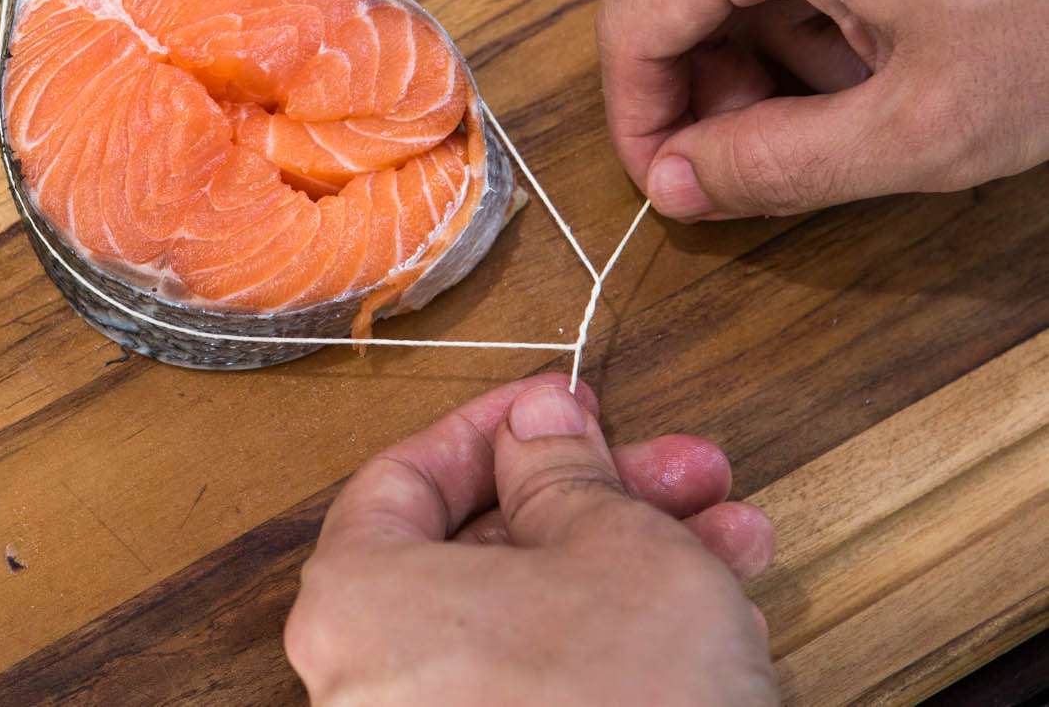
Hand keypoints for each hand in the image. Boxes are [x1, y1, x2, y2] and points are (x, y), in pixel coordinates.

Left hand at [284, 375, 775, 705]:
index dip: (498, 430)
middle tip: (675, 466)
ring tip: (728, 533)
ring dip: (633, 561)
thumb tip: (539, 417)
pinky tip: (715, 611)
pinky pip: (545, 684)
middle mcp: (372, 679)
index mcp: (356, 601)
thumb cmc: (626, 695)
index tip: (562, 407)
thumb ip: (562, 465)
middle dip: (597, 494)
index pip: (406, 479)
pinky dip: (618, 640)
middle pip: (483, 548)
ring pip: (531, 615)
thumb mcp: (611, 540)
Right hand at [596, 0, 1048, 218]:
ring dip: (778, 44)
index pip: (635, 26)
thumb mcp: (921, 124)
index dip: (642, 122)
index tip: (673, 182)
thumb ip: (773, 168)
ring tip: (870, 91)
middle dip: (722, 87)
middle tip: (780, 154)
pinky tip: (893, 31)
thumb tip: (678, 185)